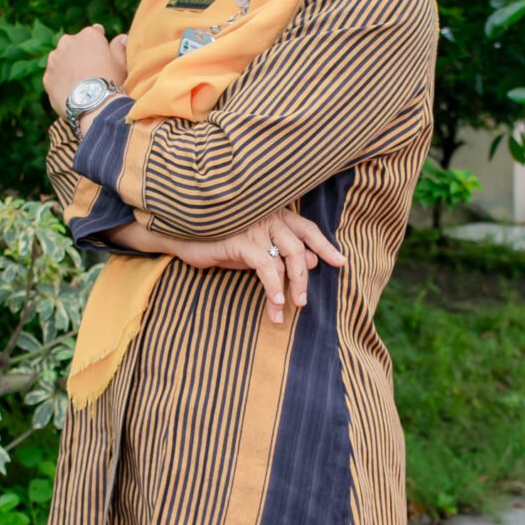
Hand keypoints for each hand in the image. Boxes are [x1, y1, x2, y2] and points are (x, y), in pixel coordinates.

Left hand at [43, 26, 127, 117]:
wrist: (93, 105)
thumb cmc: (111, 82)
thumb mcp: (121, 63)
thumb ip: (119, 47)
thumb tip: (121, 37)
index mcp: (88, 35)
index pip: (95, 32)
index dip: (100, 43)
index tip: (103, 54)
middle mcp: (68, 42)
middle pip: (75, 44)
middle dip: (81, 53)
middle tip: (91, 71)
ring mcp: (54, 59)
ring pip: (62, 59)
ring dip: (68, 66)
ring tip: (80, 83)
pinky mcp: (47, 76)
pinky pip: (55, 76)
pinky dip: (61, 81)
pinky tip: (72, 92)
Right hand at [105, 208, 345, 324]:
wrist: (184, 235)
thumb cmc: (220, 239)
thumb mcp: (253, 247)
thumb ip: (279, 252)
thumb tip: (313, 261)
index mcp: (275, 214)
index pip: (307, 228)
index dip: (325, 245)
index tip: (341, 263)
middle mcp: (269, 216)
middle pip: (301, 246)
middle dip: (305, 276)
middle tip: (304, 302)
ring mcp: (256, 227)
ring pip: (287, 259)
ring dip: (291, 288)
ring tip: (287, 310)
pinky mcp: (242, 241)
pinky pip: (266, 267)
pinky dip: (274, 288)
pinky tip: (275, 304)